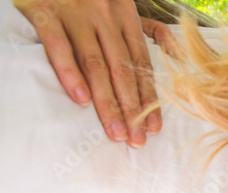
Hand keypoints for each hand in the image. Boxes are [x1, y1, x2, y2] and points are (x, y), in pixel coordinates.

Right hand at [14, 0, 161, 145]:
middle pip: (121, 70)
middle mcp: (104, 16)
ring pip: (95, 64)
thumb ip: (150, 31)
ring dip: (107, 101)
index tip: (153, 128)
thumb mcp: (122, 7)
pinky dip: (69, 72)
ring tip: (115, 130)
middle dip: (131, 108)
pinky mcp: (44, 11)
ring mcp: (75, 14)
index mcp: (125, 17)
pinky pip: (59, 46)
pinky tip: (80, 100)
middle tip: (136, 139)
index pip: (141, 65)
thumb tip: (178, 55)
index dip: (148, 98)